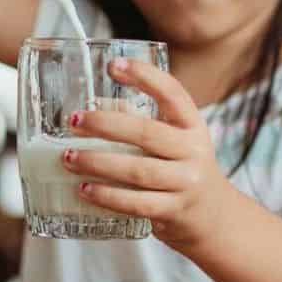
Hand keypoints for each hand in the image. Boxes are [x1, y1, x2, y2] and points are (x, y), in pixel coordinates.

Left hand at [63, 56, 235, 248]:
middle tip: (75, 120)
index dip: (145, 76)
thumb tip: (93, 109)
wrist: (212, 216)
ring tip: (69, 158)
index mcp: (192, 125)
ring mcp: (186, 183)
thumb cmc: (181, 168)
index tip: (113, 65)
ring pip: (138, 170)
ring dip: (99, 163)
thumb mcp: (173, 140)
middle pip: (147, 133)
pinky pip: (137, 203)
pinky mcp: (173, 211)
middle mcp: (193, 151)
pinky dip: (108, 196)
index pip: (172, 93)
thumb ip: (141, 123)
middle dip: (106, 124)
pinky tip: (85, 190)